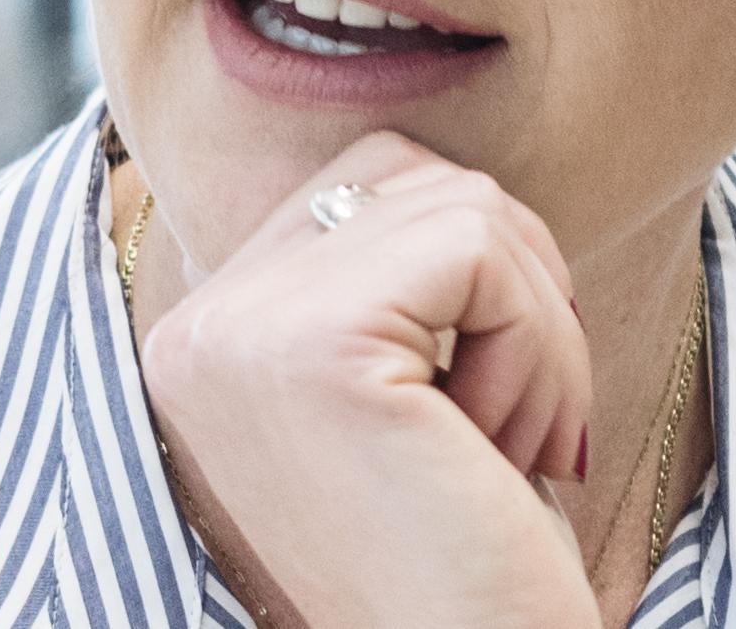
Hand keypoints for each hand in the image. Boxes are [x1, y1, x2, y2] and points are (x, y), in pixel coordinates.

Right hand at [136, 132, 598, 626]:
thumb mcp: (410, 397)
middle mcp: (195, 329)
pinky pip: (482, 250)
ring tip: (507, 451)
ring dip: (538, 333)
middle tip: (515, 431)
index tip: (488, 412)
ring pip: (465, 206)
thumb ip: (391, 282)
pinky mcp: (314, 346)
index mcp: (204, 340)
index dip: (475, 273)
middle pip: (412, 176)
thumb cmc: (465, 562)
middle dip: (513, 291)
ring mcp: (240, 332)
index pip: (364, 185)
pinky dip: (539, 347)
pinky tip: (500, 452)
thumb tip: (452, 174)